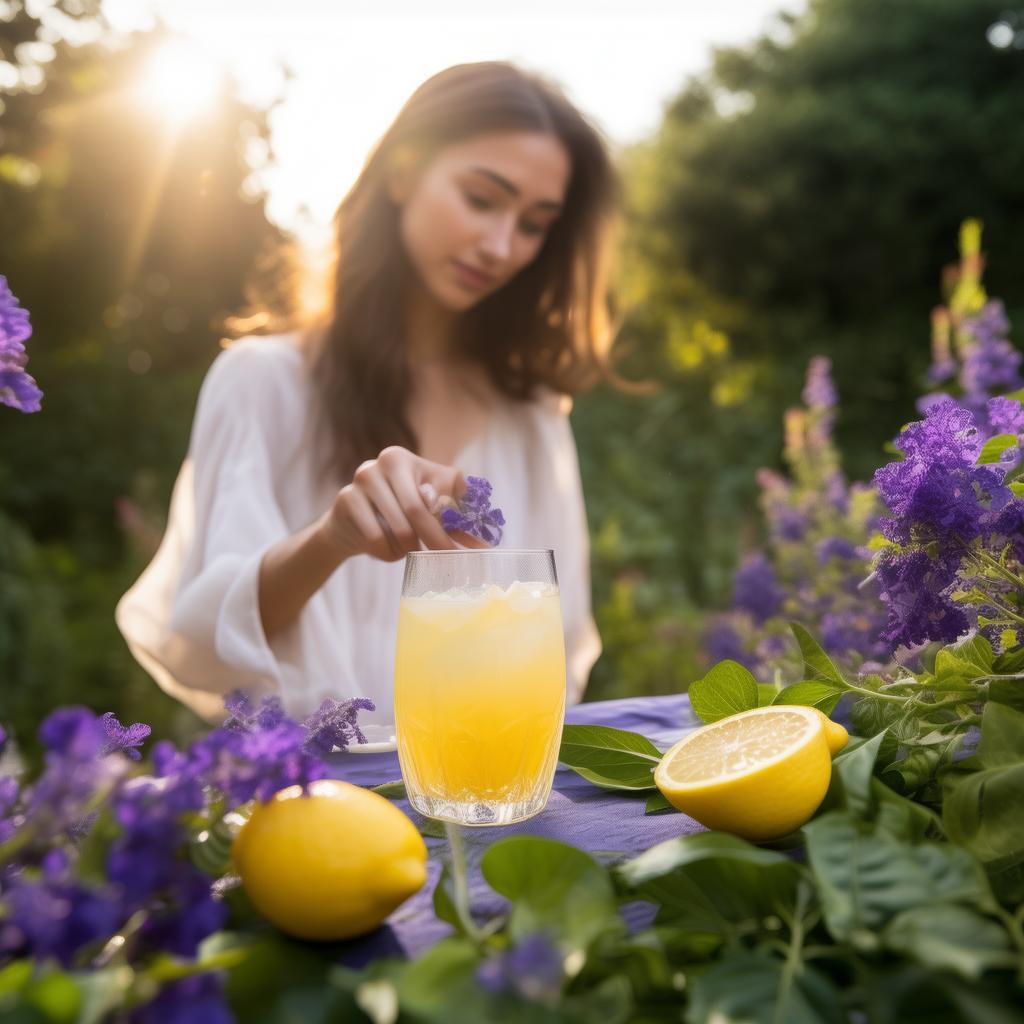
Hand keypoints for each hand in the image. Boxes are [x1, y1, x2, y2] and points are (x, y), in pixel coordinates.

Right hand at [321, 446, 471, 562]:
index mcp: (407, 459)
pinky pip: (376, 540)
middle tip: (447, 562)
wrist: (348, 525)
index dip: (456, 527)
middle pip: (418, 511)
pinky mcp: (346, 500)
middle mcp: (384, 461)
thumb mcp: (426, 510)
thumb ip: (452, 519)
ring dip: (407, 549)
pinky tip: (383, 547)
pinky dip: (386, 553)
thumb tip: (482, 542)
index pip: (440, 496)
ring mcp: (363, 478)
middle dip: (436, 541)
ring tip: (404, 548)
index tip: (471, 550)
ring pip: (399, 530)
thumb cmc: (395, 515)